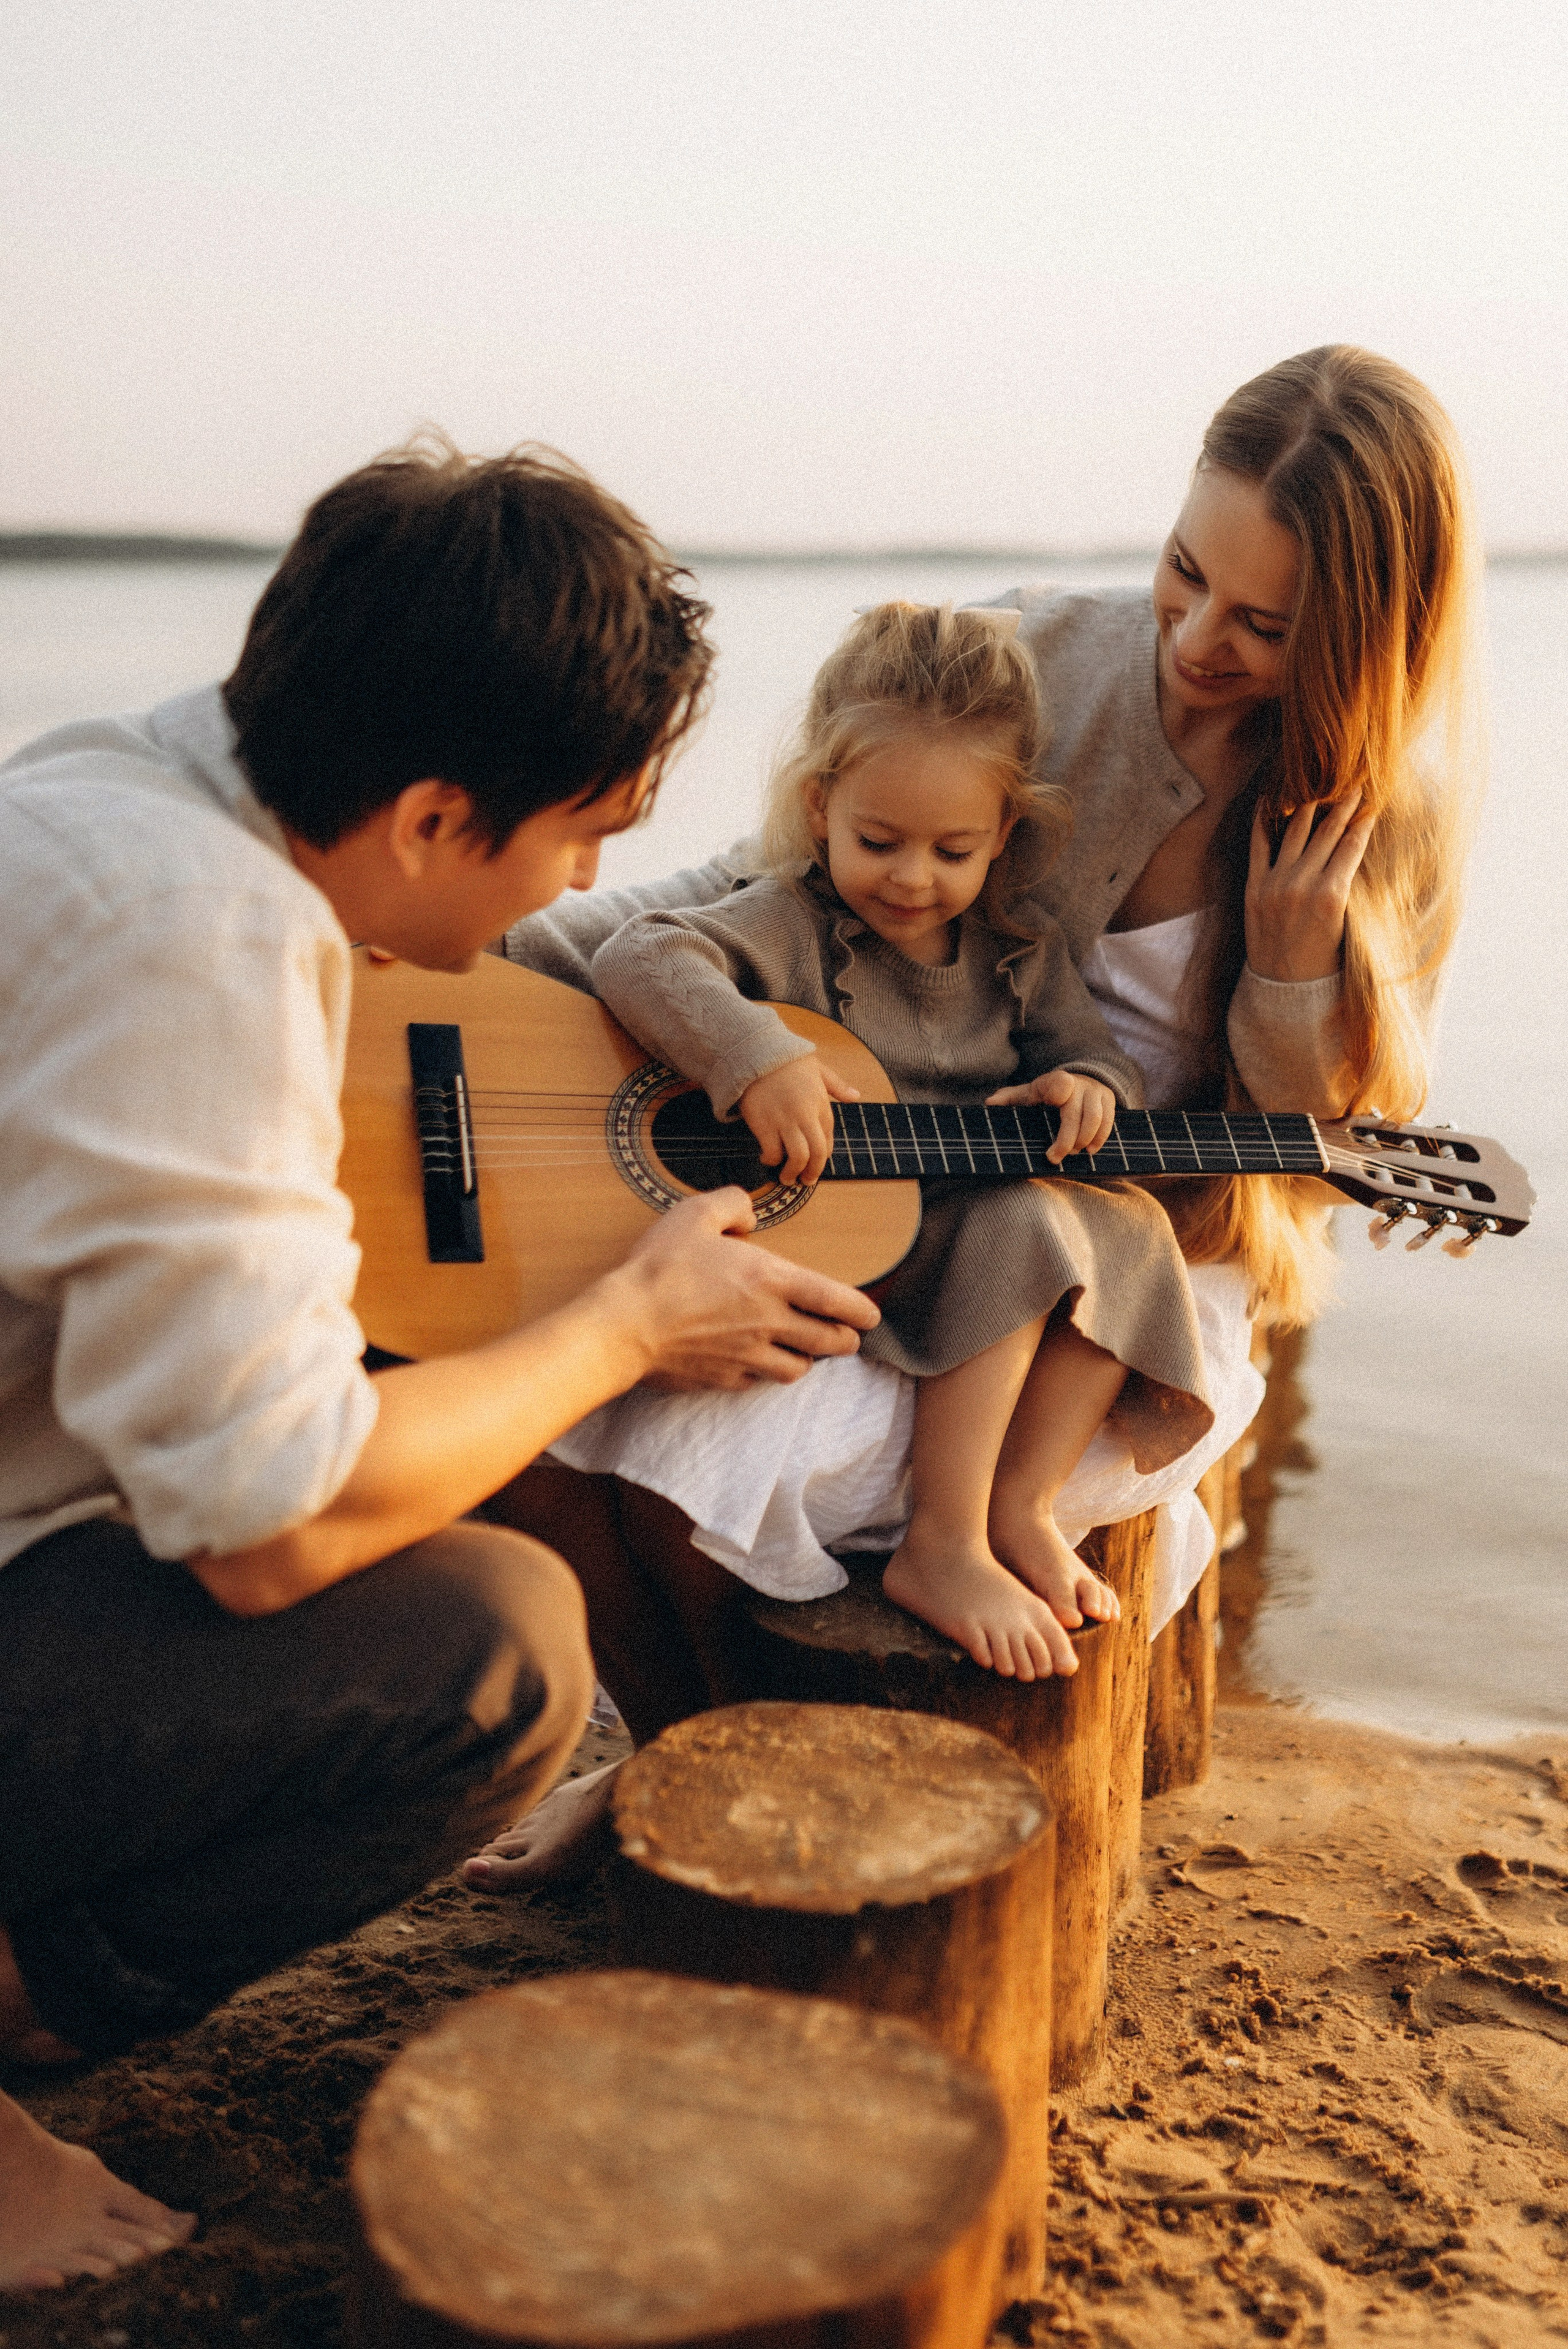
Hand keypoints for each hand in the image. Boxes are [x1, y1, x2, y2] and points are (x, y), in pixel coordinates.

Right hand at [609, 1188, 879, 1389]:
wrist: (624, 1326)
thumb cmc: (659, 1269)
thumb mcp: (695, 1215)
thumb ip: (731, 1204)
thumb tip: (749, 1210)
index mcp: (770, 1281)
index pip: (835, 1301)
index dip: (861, 1310)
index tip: (871, 1315)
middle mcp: (769, 1323)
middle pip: (829, 1342)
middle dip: (845, 1340)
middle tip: (847, 1336)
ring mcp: (748, 1356)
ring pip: (798, 1369)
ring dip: (807, 1359)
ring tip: (803, 1350)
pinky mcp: (725, 1379)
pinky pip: (758, 1381)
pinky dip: (765, 1373)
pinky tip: (757, 1362)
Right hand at [739, 1054, 861, 1185]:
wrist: (757, 1052)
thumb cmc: (787, 1060)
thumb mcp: (818, 1069)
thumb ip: (837, 1085)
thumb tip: (856, 1096)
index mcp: (821, 1104)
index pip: (828, 1139)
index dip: (823, 1155)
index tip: (816, 1162)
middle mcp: (806, 1115)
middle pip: (817, 1153)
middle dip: (813, 1172)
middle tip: (806, 1181)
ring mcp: (785, 1121)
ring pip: (797, 1157)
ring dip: (793, 1172)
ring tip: (787, 1178)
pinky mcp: (764, 1124)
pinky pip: (772, 1151)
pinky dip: (771, 1160)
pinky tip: (767, 1159)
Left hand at [986, 1068, 1116, 1162]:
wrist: (1081, 1080)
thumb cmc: (1048, 1093)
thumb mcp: (1029, 1093)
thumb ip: (1010, 1098)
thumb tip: (989, 1103)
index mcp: (1054, 1081)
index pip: (1059, 1083)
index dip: (1059, 1090)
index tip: (1055, 1101)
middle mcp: (1077, 1083)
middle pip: (1074, 1114)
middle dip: (1066, 1140)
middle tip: (1054, 1158)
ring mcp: (1095, 1091)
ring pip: (1094, 1119)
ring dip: (1084, 1141)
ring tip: (1074, 1154)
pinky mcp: (1109, 1098)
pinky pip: (1108, 1121)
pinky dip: (1100, 1138)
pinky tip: (1090, 1150)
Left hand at [1245, 793, 1373, 981]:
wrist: (1284, 989)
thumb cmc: (1324, 961)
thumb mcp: (1347, 925)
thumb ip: (1348, 887)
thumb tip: (1355, 849)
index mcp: (1332, 896)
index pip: (1352, 845)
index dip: (1364, 819)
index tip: (1373, 799)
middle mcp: (1303, 884)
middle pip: (1328, 831)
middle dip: (1345, 804)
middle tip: (1355, 783)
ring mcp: (1275, 883)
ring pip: (1296, 830)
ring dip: (1312, 803)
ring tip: (1322, 784)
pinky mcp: (1254, 886)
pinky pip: (1259, 843)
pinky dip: (1266, 818)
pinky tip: (1273, 796)